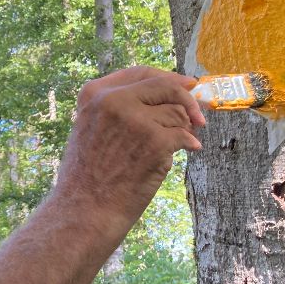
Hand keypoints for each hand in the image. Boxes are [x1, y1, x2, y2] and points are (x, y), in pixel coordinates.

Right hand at [56, 66, 205, 229]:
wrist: (85, 210)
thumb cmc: (88, 177)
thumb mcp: (91, 128)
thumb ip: (119, 109)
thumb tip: (168, 97)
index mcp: (95, 94)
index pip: (140, 73)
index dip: (169, 77)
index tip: (188, 84)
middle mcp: (113, 100)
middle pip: (164, 85)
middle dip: (187, 99)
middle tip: (199, 117)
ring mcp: (134, 119)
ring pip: (177, 112)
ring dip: (183, 128)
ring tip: (176, 146)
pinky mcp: (154, 140)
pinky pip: (185, 135)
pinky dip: (190, 144)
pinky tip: (188, 152)